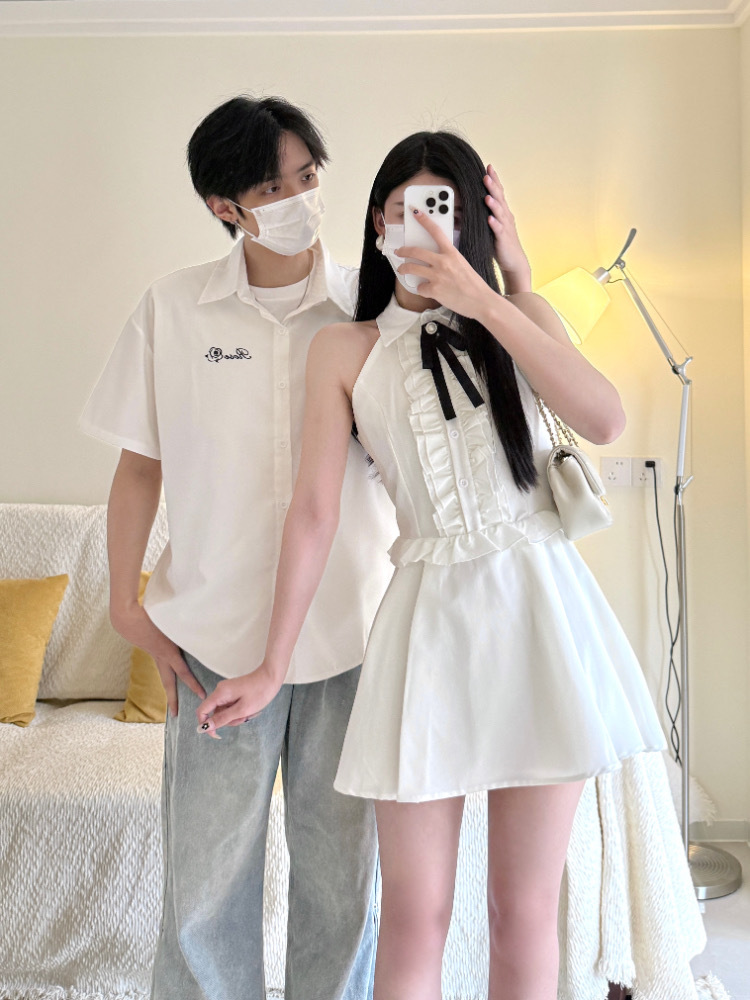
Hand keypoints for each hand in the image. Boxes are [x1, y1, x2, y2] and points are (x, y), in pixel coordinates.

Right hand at [110, 602, 204, 716]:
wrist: (126, 616)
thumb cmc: (149, 615)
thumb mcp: (171, 622)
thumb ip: (184, 627)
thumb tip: (196, 626)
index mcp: (168, 652)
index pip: (183, 673)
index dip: (193, 685)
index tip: (202, 695)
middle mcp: (160, 657)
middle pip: (168, 683)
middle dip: (172, 699)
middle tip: (176, 714)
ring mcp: (153, 654)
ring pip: (163, 673)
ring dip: (168, 684)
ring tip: (173, 696)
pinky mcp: (149, 648)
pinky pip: (160, 661)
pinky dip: (165, 665)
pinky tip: (167, 663)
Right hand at [195, 662, 282, 736]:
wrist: (272, 677)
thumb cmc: (259, 692)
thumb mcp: (241, 710)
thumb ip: (222, 719)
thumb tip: (203, 728)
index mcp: (220, 693)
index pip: (202, 711)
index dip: (205, 725)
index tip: (217, 734)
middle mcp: (220, 691)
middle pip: (215, 713)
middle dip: (228, 720)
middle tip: (244, 717)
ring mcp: (227, 691)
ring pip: (224, 711)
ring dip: (236, 716)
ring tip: (249, 712)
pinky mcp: (233, 692)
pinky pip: (231, 707)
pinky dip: (239, 711)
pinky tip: (250, 709)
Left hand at [397, 208, 495, 318]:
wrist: (480, 300)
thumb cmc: (474, 284)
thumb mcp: (462, 264)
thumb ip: (449, 260)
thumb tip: (436, 261)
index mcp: (452, 253)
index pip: (436, 232)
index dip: (424, 220)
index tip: (415, 212)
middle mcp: (443, 262)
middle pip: (416, 251)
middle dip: (404, 251)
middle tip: (399, 251)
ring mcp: (437, 276)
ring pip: (412, 268)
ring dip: (404, 269)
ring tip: (402, 270)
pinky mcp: (434, 290)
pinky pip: (420, 288)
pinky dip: (421, 289)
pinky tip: (427, 291)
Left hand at [484, 165, 530, 292]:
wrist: (514, 262)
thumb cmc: (500, 244)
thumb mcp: (489, 227)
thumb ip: (480, 216)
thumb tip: (462, 210)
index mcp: (501, 213)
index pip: (498, 192)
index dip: (494, 179)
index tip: (488, 167)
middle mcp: (505, 217)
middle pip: (499, 198)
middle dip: (493, 186)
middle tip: (486, 175)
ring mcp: (505, 228)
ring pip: (499, 213)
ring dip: (493, 204)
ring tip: (487, 195)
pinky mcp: (503, 240)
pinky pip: (499, 231)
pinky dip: (494, 224)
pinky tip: (490, 219)